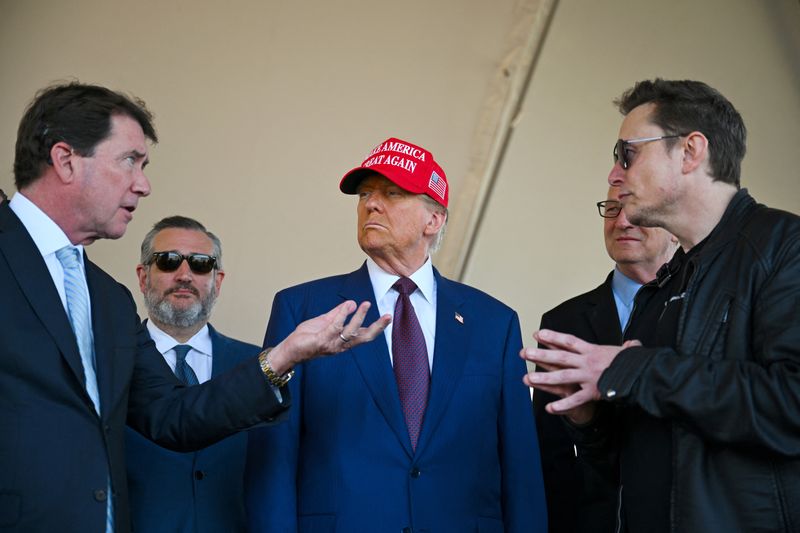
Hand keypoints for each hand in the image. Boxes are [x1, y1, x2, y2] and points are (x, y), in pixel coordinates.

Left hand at [268, 300, 390, 373]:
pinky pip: (335, 327)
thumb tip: (352, 303)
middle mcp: (341, 345)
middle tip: (388, 316)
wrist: (290, 349)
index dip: (377, 327)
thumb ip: (338, 313)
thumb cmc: (307, 337)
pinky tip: (348, 305)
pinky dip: (343, 315)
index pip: (364, 334)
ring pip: (351, 331)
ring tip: (365, 304)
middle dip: (377, 327)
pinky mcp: (322, 340)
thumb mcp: (325, 321)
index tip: (388, 317)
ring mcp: (332, 344)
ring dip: (360, 317)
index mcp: (344, 341)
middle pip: (365, 338)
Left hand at [521, 329, 638, 423]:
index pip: (569, 341)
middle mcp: (588, 362)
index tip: (537, 334)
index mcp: (593, 350)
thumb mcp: (629, 352)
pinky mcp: (594, 392)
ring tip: (526, 378)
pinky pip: (575, 399)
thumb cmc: (637, 363)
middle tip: (523, 352)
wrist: (645, 375)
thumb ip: (626, 348)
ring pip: (563, 376)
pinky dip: (562, 405)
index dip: (552, 337)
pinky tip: (549, 409)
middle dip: (541, 354)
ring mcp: (589, 377)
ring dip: (544, 377)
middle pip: (560, 357)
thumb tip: (633, 344)